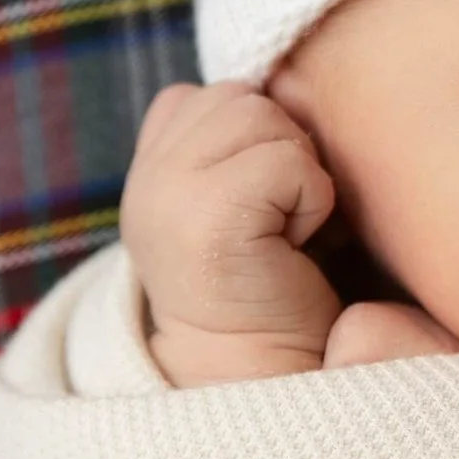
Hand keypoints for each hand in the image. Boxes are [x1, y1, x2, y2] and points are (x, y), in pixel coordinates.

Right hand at [120, 80, 344, 386]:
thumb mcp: (243, 197)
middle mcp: (146, 178)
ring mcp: (167, 195)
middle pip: (242, 96)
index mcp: (150, 168)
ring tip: (283, 232)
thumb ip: (233, 142)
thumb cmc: (276, 286)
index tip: (260, 207)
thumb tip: (275, 84)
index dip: (257, 141)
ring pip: (264, 118)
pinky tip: (292, 248)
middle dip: (282, 149)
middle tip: (278, 221)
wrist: (263, 374)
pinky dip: (311, 200)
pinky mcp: (205, 218)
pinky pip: (289, 162)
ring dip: (298, 171)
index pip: (210, 95)